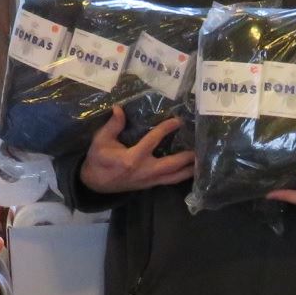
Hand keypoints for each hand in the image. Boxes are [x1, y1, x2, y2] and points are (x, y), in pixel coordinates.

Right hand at [78, 107, 193, 193]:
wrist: (94, 184)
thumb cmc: (97, 160)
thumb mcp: (100, 141)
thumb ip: (112, 125)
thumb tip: (118, 108)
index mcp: (132, 158)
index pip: (153, 141)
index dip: (166, 129)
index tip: (178, 120)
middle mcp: (144, 171)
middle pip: (171, 165)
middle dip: (186, 157)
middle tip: (199, 148)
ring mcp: (148, 181)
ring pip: (173, 178)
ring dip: (188, 170)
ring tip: (201, 162)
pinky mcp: (149, 185)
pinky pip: (168, 182)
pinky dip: (180, 176)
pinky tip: (189, 170)